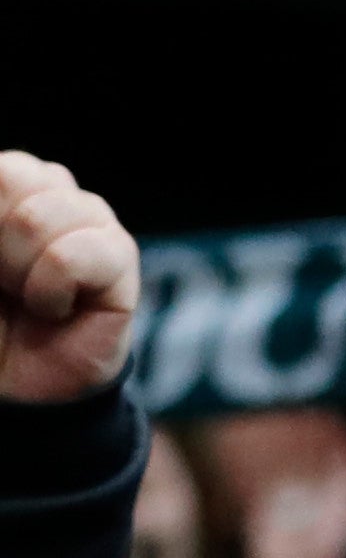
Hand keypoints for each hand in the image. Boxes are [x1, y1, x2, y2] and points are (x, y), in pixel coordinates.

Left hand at [0, 154, 139, 405]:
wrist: (10, 390)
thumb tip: (18, 202)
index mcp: (11, 190)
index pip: (4, 168)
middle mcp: (53, 199)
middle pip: (18, 176)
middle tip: (1, 281)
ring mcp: (92, 226)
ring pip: (44, 214)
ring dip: (19, 269)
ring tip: (27, 298)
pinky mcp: (120, 262)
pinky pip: (79, 253)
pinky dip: (52, 288)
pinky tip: (55, 310)